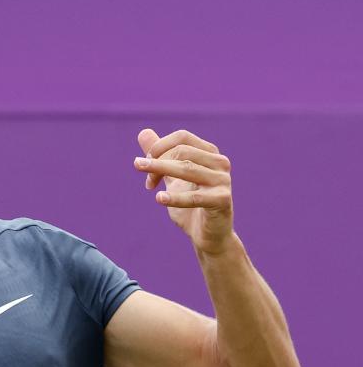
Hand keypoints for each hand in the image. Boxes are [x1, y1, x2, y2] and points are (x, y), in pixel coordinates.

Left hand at [135, 128, 234, 254]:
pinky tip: (159, 198)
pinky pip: (195, 197)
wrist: (209, 235)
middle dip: (158, 164)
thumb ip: (161, 156)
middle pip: (182, 152)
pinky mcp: (222, 200)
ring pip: (187, 169)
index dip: (159, 148)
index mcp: (210, 153)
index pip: (181, 138)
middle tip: (148, 182)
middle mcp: (220, 163)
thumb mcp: (172, 178)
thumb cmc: (191, 204)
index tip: (145, 164)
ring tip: (147, 183)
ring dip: (161, 172)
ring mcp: (223, 181)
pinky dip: (175, 197)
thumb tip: (143, 132)